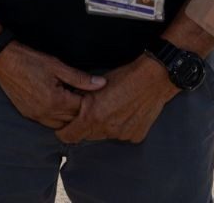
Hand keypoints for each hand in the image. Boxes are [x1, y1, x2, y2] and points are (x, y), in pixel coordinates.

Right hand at [0, 42, 106, 128]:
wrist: (2, 60)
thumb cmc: (29, 60)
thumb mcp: (56, 65)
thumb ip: (80, 78)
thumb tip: (102, 84)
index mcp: (55, 100)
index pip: (82, 109)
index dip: (89, 101)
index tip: (93, 94)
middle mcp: (46, 113)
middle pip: (73, 120)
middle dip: (80, 111)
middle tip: (84, 98)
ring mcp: (36, 116)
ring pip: (61, 125)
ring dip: (68, 116)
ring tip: (71, 101)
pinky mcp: (28, 115)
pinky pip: (48, 123)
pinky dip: (56, 117)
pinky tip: (58, 104)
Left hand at [55, 55, 176, 143]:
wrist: (152, 80)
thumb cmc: (123, 77)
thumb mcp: (94, 84)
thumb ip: (81, 98)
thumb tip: (70, 103)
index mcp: (93, 116)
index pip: (70, 135)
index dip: (63, 132)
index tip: (61, 127)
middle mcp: (107, 129)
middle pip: (87, 136)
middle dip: (83, 127)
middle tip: (86, 112)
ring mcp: (122, 135)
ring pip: (104, 135)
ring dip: (101, 126)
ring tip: (107, 108)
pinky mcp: (134, 136)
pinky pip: (120, 135)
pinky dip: (117, 127)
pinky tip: (122, 112)